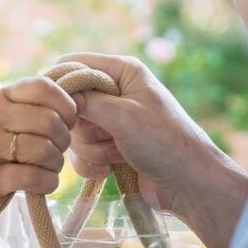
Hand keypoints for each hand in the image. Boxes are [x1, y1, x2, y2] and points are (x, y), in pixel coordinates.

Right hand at [0, 77, 77, 226]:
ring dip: (55, 165)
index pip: (44, 87)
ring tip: (47, 169)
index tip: (66, 123)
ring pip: (44, 150)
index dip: (66, 106)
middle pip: (50, 121)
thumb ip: (31, 108)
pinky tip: (42, 184)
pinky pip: (33, 177)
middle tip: (56, 152)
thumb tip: (80, 99)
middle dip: (63, 141)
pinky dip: (46, 183)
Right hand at [57, 53, 247, 247]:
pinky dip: (93, 163)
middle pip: (72, 103)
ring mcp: (114, 121)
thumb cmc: (163, 142)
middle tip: (109, 136)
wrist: (188, 184)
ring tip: (118, 154)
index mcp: (123, 71)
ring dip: (92, 149)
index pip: (75, 63)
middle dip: (84, 128)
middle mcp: (117, 92)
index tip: (60, 109)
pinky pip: (83, 153)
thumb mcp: (122, 115)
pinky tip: (111, 169)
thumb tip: (59, 95)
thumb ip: (87, 101)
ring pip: (77, 132)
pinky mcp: (112, 147)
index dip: (62, 84)